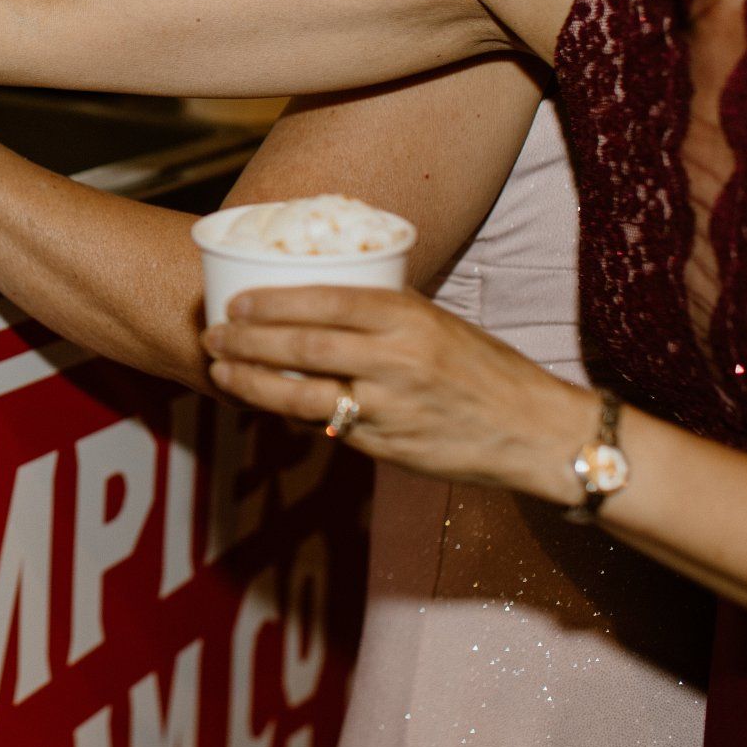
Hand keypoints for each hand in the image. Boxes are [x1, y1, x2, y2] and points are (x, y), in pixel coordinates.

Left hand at [202, 286, 594, 503]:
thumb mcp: (435, 322)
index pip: (324, 301)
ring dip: (252, 382)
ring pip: (302, 394)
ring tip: (220, 370)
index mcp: (408, 316)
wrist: (535, 429)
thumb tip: (312, 302)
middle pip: (302, 347)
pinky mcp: (386, 445)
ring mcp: (390, 406)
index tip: (234, 302)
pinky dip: (288, 414)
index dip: (270, 302)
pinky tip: (262, 404)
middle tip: (211, 334)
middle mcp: (396, 358)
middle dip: (246, 341)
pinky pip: (325, 427)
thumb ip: (380, 315)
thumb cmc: (481, 368)